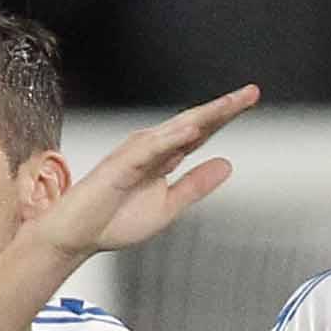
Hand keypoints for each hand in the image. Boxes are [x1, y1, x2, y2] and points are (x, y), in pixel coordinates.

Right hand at [36, 85, 260, 261]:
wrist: (79, 237)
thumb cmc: (115, 221)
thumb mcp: (169, 206)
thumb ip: (196, 185)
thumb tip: (227, 164)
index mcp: (165, 158)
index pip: (201, 133)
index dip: (226, 117)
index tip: (251, 101)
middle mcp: (153, 149)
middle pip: (194, 123)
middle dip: (222, 108)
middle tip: (251, 93)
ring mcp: (136, 154)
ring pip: (175, 128)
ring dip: (202, 115)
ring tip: (230, 104)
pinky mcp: (119, 164)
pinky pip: (149, 148)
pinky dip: (171, 137)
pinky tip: (193, 129)